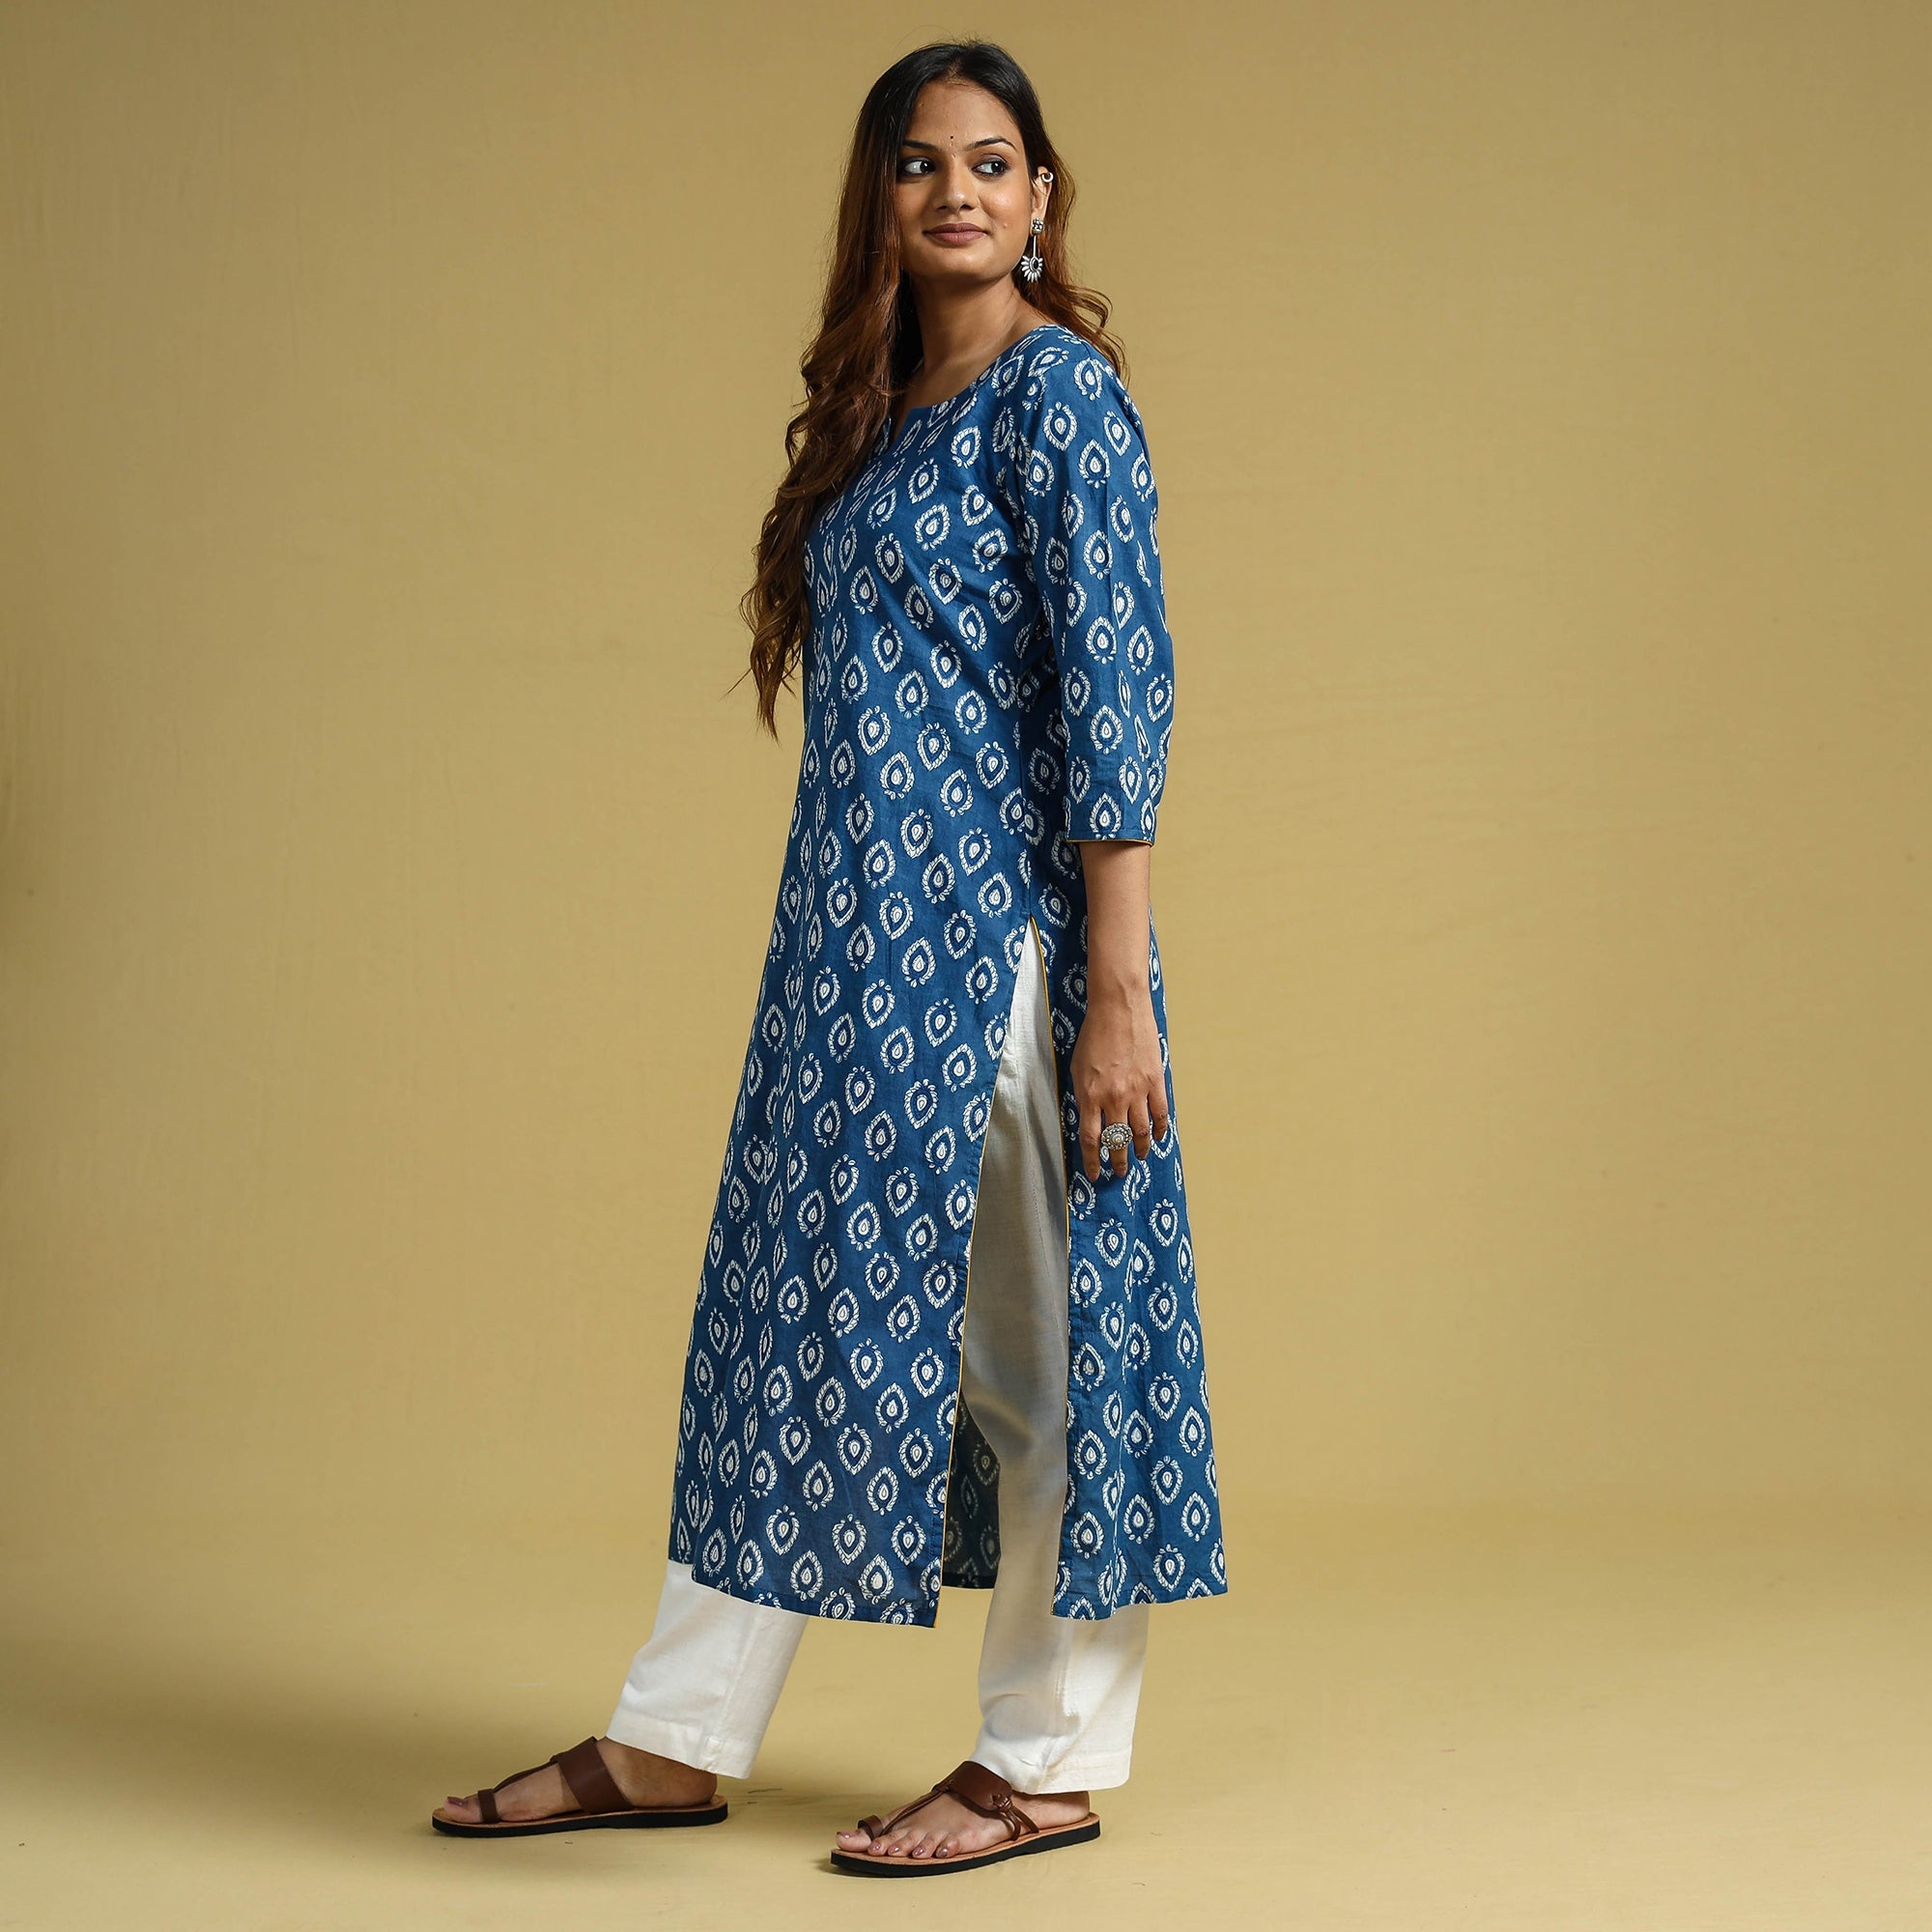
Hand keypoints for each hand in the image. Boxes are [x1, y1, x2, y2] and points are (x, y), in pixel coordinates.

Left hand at [1070, 982, 1170, 1181]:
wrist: (1118, 1008)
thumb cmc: (1093, 1034)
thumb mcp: (1077, 1067)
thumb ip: (1083, 1095)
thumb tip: (1089, 1119)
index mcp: (1089, 1096)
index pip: (1091, 1140)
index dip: (1094, 1161)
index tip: (1096, 1174)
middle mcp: (1113, 1098)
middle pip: (1117, 1141)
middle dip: (1118, 1161)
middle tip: (1120, 1171)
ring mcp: (1136, 1090)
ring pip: (1141, 1132)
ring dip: (1140, 1149)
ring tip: (1140, 1157)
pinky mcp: (1154, 1081)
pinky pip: (1160, 1113)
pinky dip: (1160, 1129)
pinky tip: (1158, 1137)